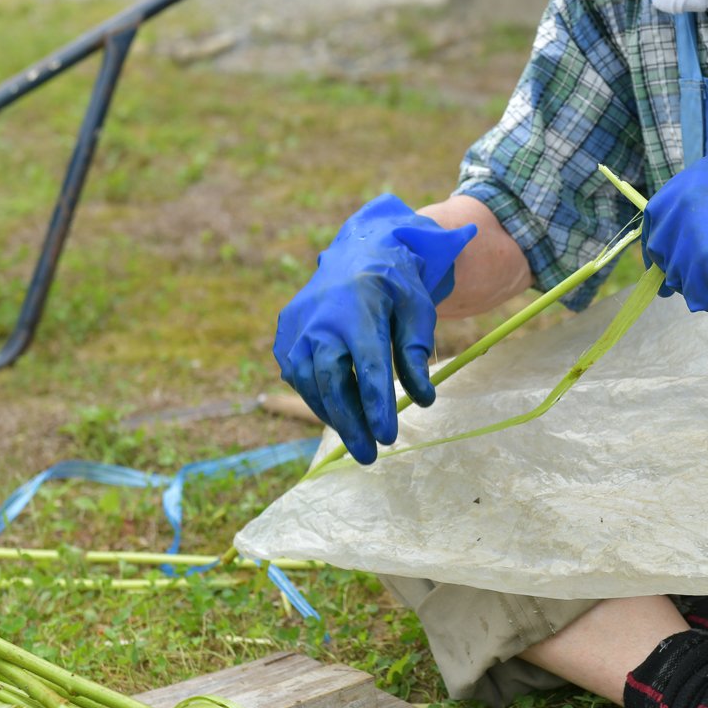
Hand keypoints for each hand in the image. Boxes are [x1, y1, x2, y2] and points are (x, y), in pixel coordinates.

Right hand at [273, 195, 476, 463]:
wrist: (357, 251)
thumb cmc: (394, 285)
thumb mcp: (418, 310)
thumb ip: (417, 352)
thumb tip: (423, 399)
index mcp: (359, 309)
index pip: (368, 367)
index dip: (377, 406)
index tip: (387, 437)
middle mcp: (320, 318)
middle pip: (330, 380)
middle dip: (349, 422)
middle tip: (369, 455)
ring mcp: (296, 326)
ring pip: (308, 382)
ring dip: (332, 415)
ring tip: (357, 438)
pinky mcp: (284, 333)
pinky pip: (297, 374)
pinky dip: (317, 397)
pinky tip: (337, 411)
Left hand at [641, 156, 707, 316]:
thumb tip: (682, 259)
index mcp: (691, 179)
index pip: (654, 219)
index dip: (663, 248)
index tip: (674, 268)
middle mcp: (682, 200)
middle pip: (660, 253)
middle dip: (683, 272)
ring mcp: (689, 231)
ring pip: (681, 282)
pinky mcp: (702, 261)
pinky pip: (702, 300)